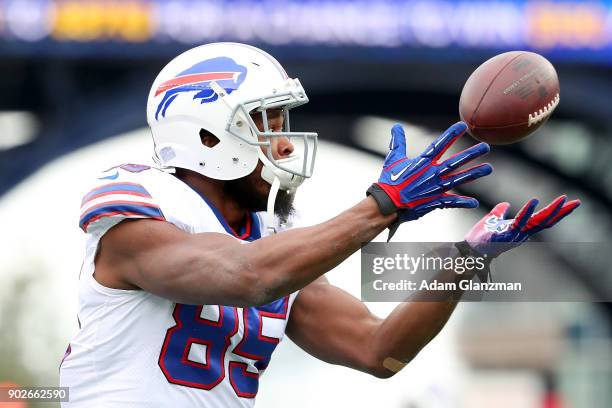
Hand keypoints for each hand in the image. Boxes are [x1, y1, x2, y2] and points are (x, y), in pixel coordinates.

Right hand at [368, 122, 492, 223]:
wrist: (387, 204)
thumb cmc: (389, 181)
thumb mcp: (392, 159)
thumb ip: (397, 142)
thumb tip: (396, 127)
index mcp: (422, 162)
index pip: (439, 145)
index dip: (451, 134)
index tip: (463, 126)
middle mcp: (432, 174)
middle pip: (455, 161)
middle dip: (471, 154)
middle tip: (485, 147)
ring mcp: (435, 188)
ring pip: (459, 179)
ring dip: (474, 173)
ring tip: (488, 168)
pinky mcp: (435, 201)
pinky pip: (452, 202)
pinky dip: (463, 202)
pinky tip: (474, 202)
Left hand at [465, 195, 580, 257]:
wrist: (469, 248)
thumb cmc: (481, 236)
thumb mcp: (492, 219)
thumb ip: (500, 211)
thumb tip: (506, 203)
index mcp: (521, 229)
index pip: (543, 220)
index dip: (557, 212)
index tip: (570, 202)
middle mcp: (521, 233)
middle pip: (546, 222)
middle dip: (561, 212)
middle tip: (576, 202)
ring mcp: (514, 235)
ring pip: (536, 223)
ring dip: (550, 211)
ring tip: (562, 200)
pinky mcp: (505, 236)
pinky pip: (519, 223)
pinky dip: (526, 212)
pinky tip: (533, 202)